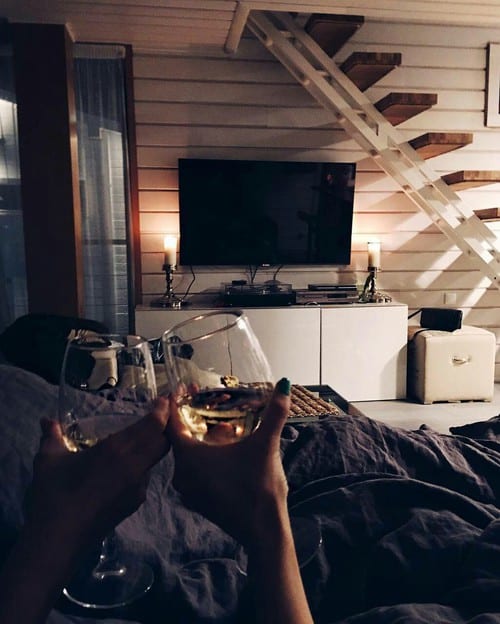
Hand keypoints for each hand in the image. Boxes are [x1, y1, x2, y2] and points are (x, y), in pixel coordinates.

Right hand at [26, 396, 169, 547]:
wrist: (59, 541)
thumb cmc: (54, 495)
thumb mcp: (48, 460)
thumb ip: (51, 437)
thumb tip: (46, 421)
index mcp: (118, 449)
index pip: (152, 426)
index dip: (162, 412)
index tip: (164, 401)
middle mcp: (135, 466)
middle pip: (162, 443)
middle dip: (163, 428)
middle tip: (155, 417)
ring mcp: (138, 487)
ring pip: (155, 461)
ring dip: (152, 448)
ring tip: (138, 441)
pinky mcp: (134, 504)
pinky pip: (145, 478)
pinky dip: (141, 466)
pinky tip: (125, 468)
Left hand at [167, 379, 290, 548]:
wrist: (263, 531)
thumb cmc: (260, 487)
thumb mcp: (266, 445)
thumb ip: (274, 413)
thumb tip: (284, 385)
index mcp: (189, 458)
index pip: (172, 423)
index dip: (176, 403)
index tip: (184, 387)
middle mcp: (182, 473)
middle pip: (180, 437)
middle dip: (193, 418)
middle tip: (207, 401)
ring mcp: (188, 489)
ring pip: (188, 454)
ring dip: (201, 438)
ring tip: (221, 423)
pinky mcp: (198, 499)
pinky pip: (194, 469)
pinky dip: (204, 455)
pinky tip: (224, 448)